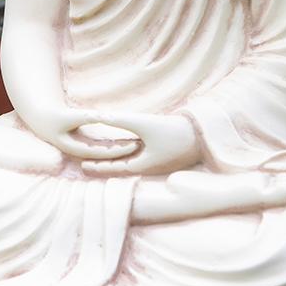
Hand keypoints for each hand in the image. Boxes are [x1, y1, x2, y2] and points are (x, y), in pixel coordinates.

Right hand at [30, 107, 139, 161]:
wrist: (41, 119)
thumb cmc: (53, 117)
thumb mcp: (69, 116)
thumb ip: (84, 117)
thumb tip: (100, 116)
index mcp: (76, 149)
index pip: (102, 152)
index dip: (118, 149)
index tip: (133, 146)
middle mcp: (81, 151)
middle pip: (105, 154)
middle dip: (122, 151)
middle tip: (141, 146)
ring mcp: (83, 148)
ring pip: (105, 151)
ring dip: (119, 148)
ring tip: (138, 143)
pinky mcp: (85, 142)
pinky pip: (102, 145)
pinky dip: (113, 143)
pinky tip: (126, 139)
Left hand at [80, 111, 199, 175]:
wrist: (203, 133)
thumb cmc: (174, 131)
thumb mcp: (144, 124)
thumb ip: (121, 120)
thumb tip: (98, 115)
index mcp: (143, 166)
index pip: (115, 169)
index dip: (98, 167)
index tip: (82, 165)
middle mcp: (149, 166)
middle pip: (121, 166)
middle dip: (104, 163)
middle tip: (84, 162)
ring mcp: (157, 159)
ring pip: (131, 159)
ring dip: (116, 157)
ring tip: (101, 152)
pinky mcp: (164, 151)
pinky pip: (141, 153)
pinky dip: (129, 149)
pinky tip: (125, 142)